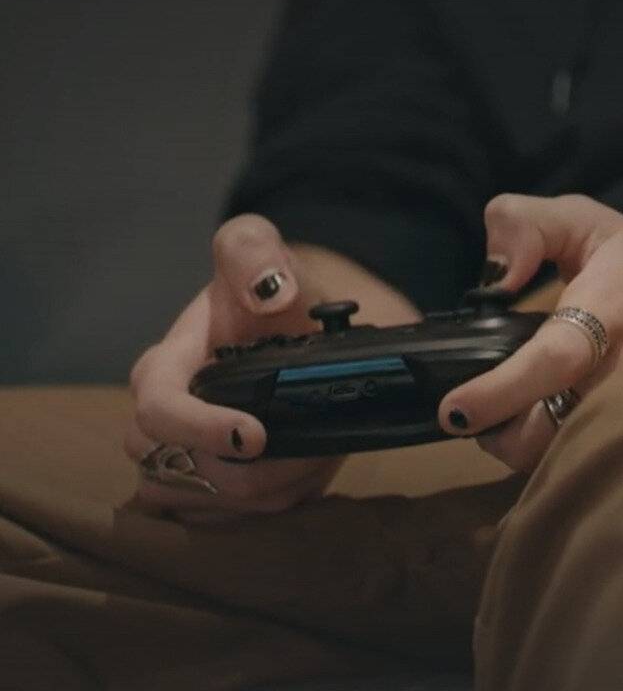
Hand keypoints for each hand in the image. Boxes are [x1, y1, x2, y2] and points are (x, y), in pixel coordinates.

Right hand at [125, 215, 339, 522]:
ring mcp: (184, 459)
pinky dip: (272, 504)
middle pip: (174, 471)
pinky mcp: (213, 490)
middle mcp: (162, 421)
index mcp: (164, 367)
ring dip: (264, 490)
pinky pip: (229, 523)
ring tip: (312, 453)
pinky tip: (306, 471)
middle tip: (305, 448)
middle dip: (243, 472)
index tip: (254, 435)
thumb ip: (253, 251)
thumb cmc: (270, 290)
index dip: (200, 430)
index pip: (157, 410)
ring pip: (204, 505)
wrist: (296, 327)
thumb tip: (269, 291)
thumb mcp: (259, 251)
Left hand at [437, 194, 622, 471]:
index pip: (546, 365)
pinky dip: (574, 454)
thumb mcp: (585, 219)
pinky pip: (603, 460)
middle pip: (548, 436)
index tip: (455, 411)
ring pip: (572, 457)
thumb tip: (493, 277)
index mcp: (608, 313)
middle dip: (503, 437)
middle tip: (483, 419)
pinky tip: (566, 431)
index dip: (496, 393)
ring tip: (524, 421)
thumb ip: (523, 224)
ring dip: (536, 449)